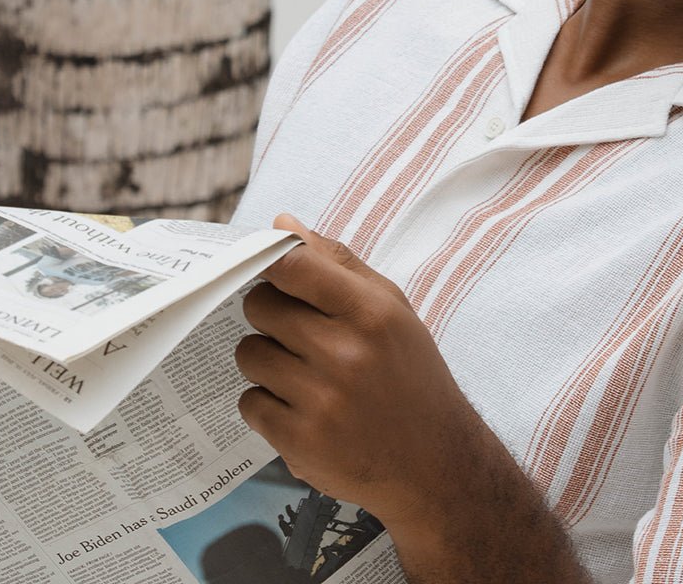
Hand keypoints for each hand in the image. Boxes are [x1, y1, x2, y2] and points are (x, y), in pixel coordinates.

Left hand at [235, 214, 480, 526]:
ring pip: (250, 354)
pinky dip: (266, 402)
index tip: (266, 266)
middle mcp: (345, 354)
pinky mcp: (300, 442)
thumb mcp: (391, 307)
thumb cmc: (410, 371)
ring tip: (299, 368)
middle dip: (269, 311)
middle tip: (294, 327)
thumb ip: (337, 262)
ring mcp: (320, 401)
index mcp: (371, 312)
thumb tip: (283, 224)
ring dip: (265, 357)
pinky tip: (299, 404)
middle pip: (262, 306)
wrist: (433, 460)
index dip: (270, 260)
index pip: (295, 265)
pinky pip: (249, 402)